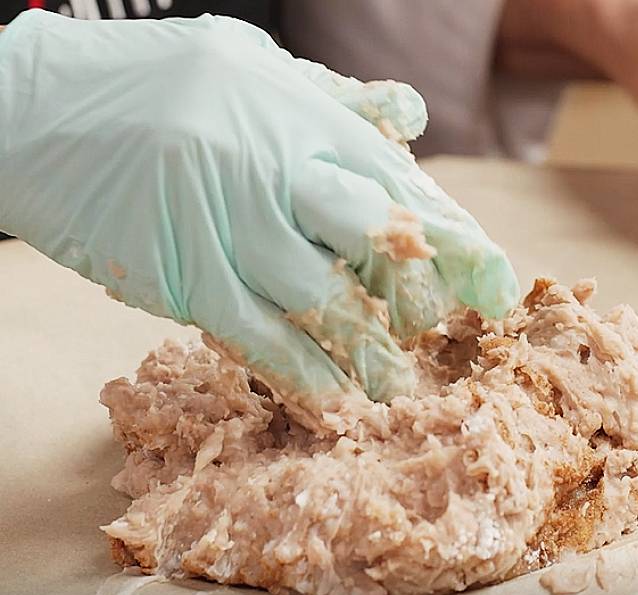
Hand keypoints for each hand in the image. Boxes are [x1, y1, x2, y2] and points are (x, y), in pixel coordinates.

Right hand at [0, 10, 517, 407]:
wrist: (35, 110)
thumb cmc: (154, 80)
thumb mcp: (253, 63)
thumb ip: (335, 99)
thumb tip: (409, 116)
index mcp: (304, 119)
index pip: (404, 186)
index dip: (457, 240)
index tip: (496, 283)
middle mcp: (279, 173)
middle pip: (380, 241)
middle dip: (425, 292)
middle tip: (449, 330)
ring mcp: (233, 229)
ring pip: (326, 301)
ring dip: (369, 349)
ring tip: (399, 386)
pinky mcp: (187, 278)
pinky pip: (261, 336)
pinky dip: (302, 370)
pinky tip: (332, 394)